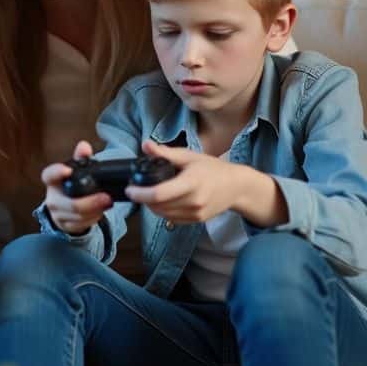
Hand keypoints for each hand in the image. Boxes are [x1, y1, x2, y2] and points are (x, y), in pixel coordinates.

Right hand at [41, 140, 111, 234]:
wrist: (64, 207)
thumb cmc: (72, 185)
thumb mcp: (76, 171)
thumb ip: (81, 158)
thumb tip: (84, 146)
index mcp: (52, 182)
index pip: (49, 175)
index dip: (56, 172)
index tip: (67, 170)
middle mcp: (52, 198)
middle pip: (71, 204)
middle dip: (90, 202)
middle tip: (107, 198)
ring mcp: (58, 214)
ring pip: (78, 216)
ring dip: (96, 211)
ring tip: (107, 203)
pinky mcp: (66, 225)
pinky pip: (81, 224)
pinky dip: (94, 218)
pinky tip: (101, 211)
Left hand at [123, 140, 249, 223]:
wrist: (236, 187)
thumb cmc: (212, 168)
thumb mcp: (189, 156)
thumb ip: (165, 153)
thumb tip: (145, 145)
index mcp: (191, 183)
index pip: (159, 194)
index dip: (140, 193)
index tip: (130, 189)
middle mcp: (194, 201)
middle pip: (158, 206)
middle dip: (143, 199)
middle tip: (137, 188)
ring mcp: (196, 213)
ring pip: (163, 214)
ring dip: (151, 206)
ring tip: (148, 193)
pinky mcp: (196, 221)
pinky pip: (172, 219)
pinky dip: (163, 211)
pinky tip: (162, 201)